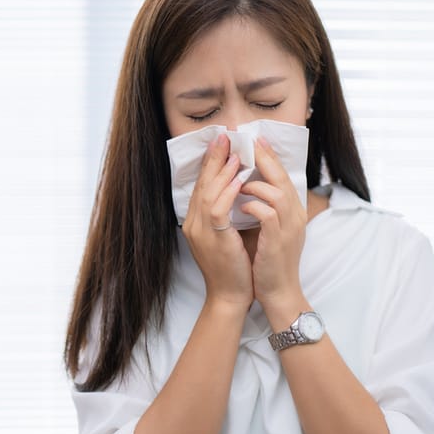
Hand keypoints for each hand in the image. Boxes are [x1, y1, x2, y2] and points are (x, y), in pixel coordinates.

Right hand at [181, 133, 253, 309]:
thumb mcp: (228, 235)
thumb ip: (227, 213)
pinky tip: (238, 179)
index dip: (211, 163)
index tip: (221, 143)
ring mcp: (200, 231)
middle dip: (213, 159)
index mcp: (196, 221)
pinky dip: (228, 192)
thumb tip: (240, 188)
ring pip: (208, 192)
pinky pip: (217, 209)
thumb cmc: (234, 267)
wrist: (230, 296)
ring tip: (234, 153)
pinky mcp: (213, 238)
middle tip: (224, 136)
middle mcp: (194, 223)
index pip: (202, 185)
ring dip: (222, 171)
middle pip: (202, 183)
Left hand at [239, 137, 306, 309]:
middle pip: (283, 178)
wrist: (278, 292)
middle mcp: (295, 216)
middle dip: (265, 159)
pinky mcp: (277, 242)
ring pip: (277, 193)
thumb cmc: (269, 261)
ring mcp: (288, 229)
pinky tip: (241, 206)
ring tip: (239, 182)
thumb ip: (266, 208)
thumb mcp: (272, 230)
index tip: (256, 140)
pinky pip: (267, 214)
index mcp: (293, 212)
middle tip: (249, 143)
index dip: (271, 157)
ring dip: (256, 184)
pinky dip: (253, 206)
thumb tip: (249, 186)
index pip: (284, 177)